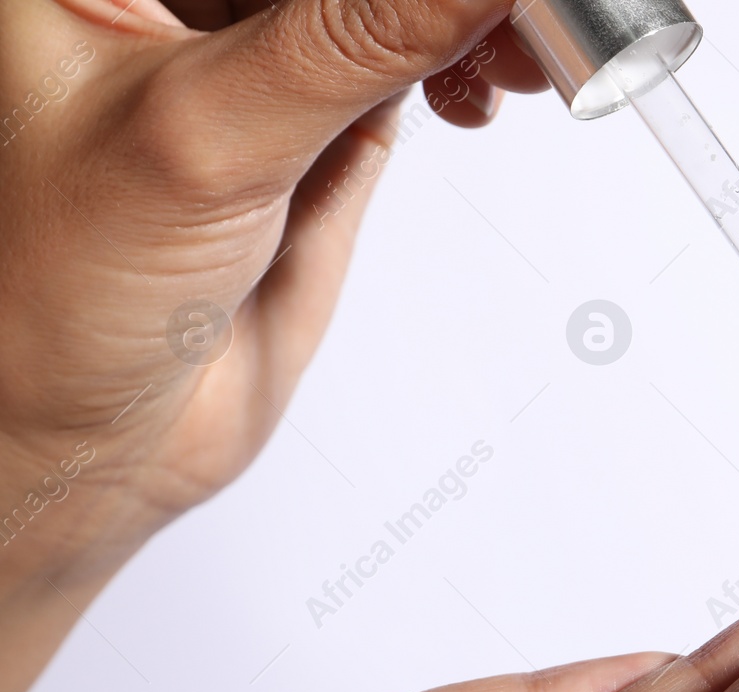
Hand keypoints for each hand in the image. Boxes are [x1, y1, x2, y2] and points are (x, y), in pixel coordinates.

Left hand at [0, 0, 546, 691]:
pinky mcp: (314, 117)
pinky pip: (408, 56)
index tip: (479, 2)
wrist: (86, 436)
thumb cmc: (53, 294)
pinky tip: (476, 93)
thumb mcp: (210, 137)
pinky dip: (461, 63)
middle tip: (519, 22)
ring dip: (468, 22)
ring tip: (511, 63)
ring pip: (390, 5)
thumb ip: (358, 40)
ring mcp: (254, 53)